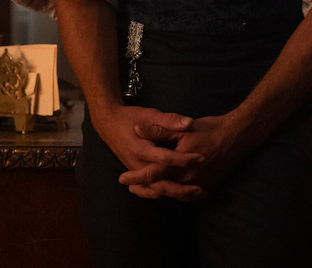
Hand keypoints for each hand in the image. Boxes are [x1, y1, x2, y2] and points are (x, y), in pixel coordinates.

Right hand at [91, 104, 207, 199]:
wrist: (109, 124)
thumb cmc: (131, 118)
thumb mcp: (150, 114)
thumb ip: (169, 120)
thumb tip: (189, 123)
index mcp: (141, 149)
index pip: (165, 158)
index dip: (184, 159)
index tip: (201, 158)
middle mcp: (138, 165)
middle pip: (161, 183)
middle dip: (182, 189)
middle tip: (202, 190)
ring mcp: (137, 172)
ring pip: (157, 190)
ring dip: (177, 195)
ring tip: (198, 196)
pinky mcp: (138, 174)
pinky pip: (153, 189)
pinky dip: (167, 194)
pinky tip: (184, 195)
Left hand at [119, 112, 250, 200]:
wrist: (238, 136)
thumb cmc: (211, 129)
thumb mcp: (184, 127)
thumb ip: (160, 130)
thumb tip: (138, 129)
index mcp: (179, 164)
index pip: (152, 174)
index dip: (136, 178)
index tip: (122, 179)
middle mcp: (188, 179)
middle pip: (161, 189)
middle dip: (145, 190)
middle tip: (131, 188)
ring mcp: (199, 184)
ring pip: (174, 194)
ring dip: (159, 192)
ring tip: (147, 190)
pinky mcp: (208, 184)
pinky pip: (188, 194)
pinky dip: (177, 194)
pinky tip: (172, 190)